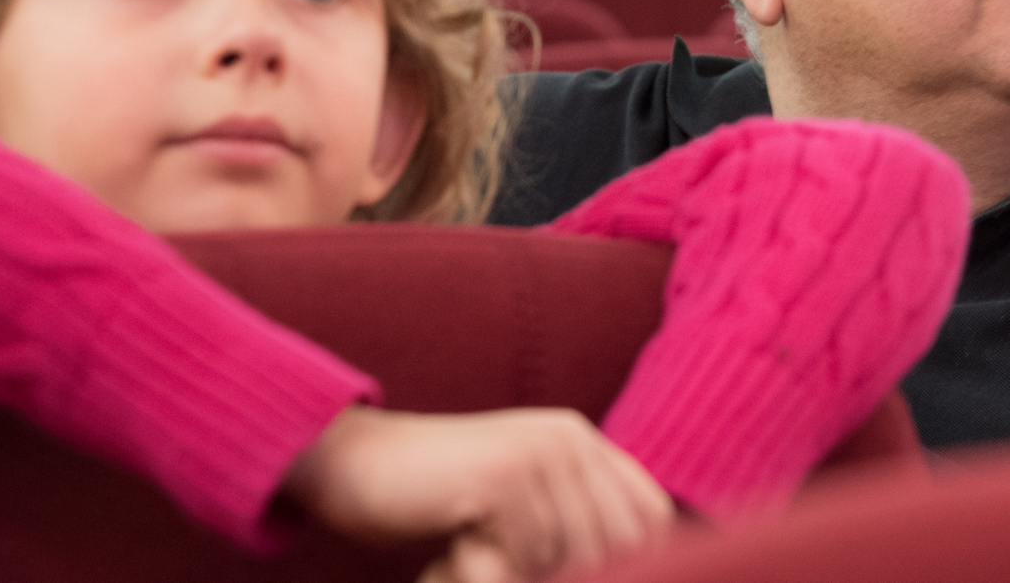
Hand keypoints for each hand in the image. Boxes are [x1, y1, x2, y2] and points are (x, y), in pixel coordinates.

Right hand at [283, 406, 673, 580]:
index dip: (643, 559)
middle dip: (587, 575)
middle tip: (527, 572)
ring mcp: (536, 455)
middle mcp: (567, 440)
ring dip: (539, 573)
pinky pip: (531, 554)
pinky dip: (504, 569)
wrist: (358, 462)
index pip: (650, 514)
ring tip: (493, 562)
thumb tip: (630, 568)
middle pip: (620, 542)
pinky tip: (466, 553)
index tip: (607, 579)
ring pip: (576, 554)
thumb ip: (569, 515)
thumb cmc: (438, 493)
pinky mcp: (501, 479)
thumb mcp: (519, 495)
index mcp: (579, 440)